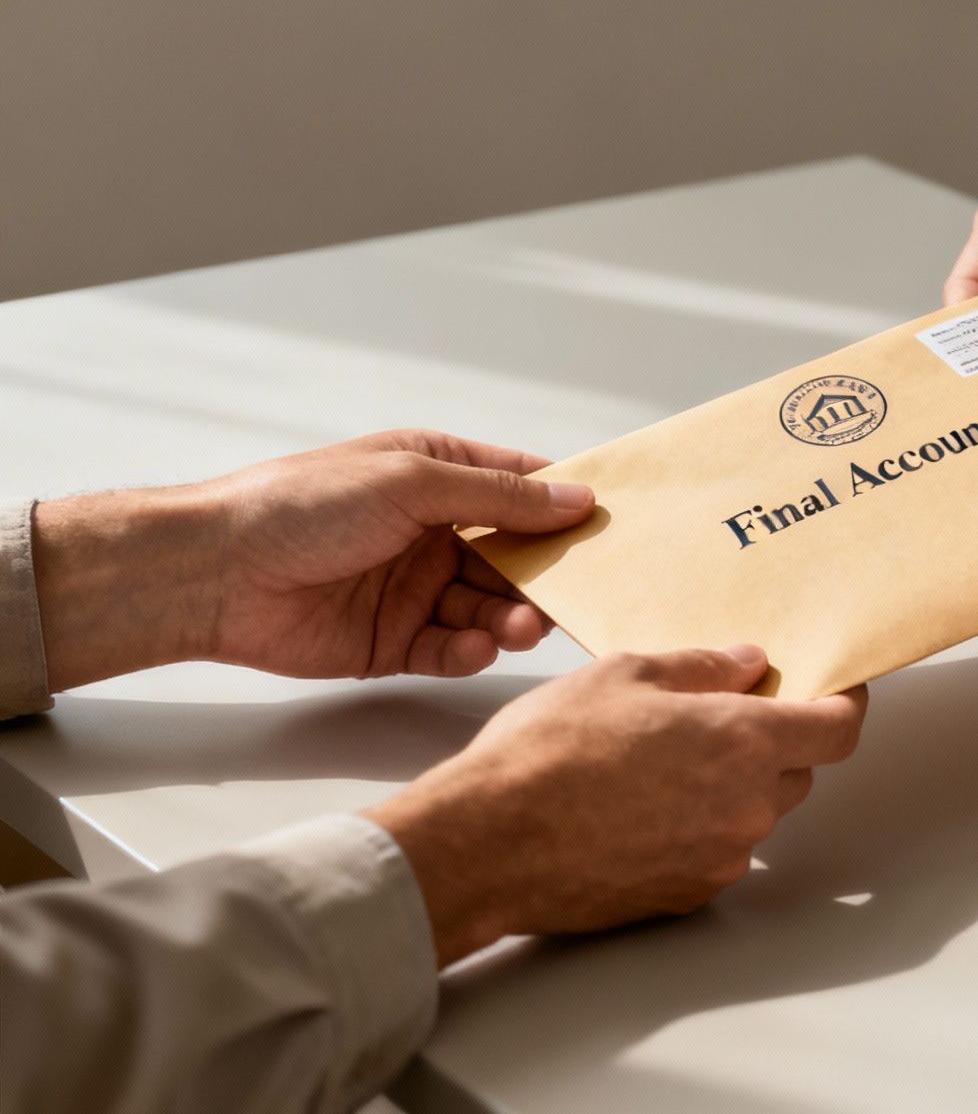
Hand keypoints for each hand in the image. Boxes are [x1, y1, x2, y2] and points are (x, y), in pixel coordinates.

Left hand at [33, 430, 595, 690]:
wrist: (216, 574)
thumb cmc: (301, 505)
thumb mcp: (413, 483)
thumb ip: (499, 498)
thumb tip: (578, 499)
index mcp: (437, 476)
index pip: (520, 489)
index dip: (565, 507)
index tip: (610, 527)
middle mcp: (433, 533)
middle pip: (516, 558)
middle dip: (545, 577)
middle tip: (573, 595)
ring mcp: (416, 589)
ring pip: (490, 609)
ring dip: (512, 619)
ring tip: (522, 626)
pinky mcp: (395, 642)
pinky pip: (452, 650)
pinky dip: (469, 651)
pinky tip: (472, 647)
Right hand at [363, 646, 866, 964]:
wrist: (486, 843)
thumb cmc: (546, 754)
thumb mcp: (624, 675)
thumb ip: (702, 668)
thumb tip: (747, 665)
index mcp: (745, 742)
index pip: (838, 728)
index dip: (846, 704)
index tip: (837, 689)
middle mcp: (747, 807)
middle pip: (798, 771)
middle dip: (773, 742)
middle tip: (719, 716)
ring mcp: (720, 859)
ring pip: (754, 813)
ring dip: (730, 786)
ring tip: (659, 762)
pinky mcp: (687, 896)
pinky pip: (716, 851)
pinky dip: (697, 827)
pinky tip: (639, 807)